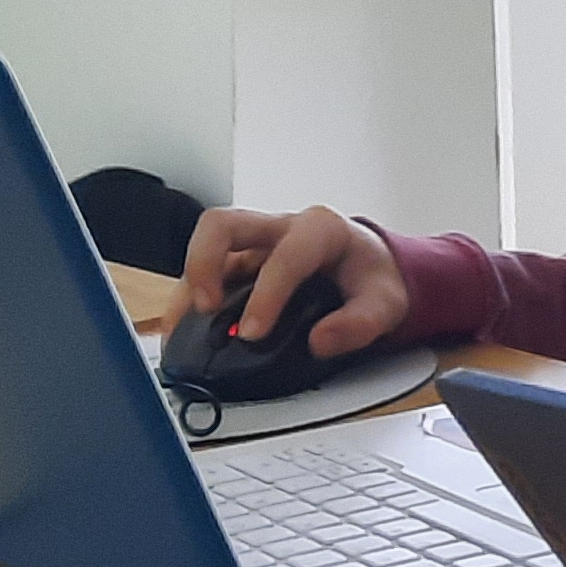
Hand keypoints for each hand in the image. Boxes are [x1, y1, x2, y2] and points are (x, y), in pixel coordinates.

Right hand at [178, 203, 407, 361]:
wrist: (371, 268)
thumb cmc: (373, 278)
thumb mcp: (386, 303)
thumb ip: (359, 324)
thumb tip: (320, 342)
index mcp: (320, 230)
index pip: (286, 256)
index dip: (266, 295)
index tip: (252, 333)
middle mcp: (280, 228)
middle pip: (224, 224)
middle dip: (204, 262)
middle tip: (206, 308)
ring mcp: (255, 243)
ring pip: (206, 246)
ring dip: (188, 284)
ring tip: (180, 328)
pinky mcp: (241, 262)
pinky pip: (206, 270)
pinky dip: (189, 298)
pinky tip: (182, 329)